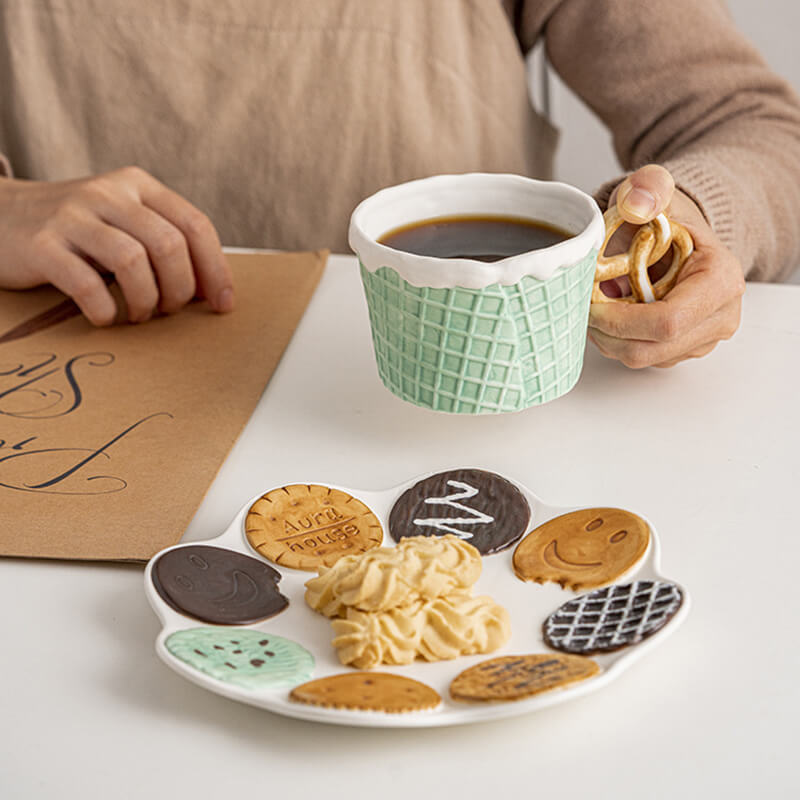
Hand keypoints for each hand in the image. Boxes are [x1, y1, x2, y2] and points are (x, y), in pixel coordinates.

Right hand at [0, 166, 233, 324]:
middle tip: (168, 311)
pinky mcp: (41, 244)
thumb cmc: (78, 232)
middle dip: (180, 290)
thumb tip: (214, 291)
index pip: (195, 225)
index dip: (216, 270)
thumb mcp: (125, 223)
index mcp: (138, 185)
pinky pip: (86, 283)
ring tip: (137, 315)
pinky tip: (104, 316)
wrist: (0, 216)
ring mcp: (71, 215)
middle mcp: (108, 193)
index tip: (222, 305)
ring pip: (133, 261)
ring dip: (145, 301)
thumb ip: (166, 245)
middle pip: (169, 245)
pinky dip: (104, 309)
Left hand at [588, 164, 744, 367]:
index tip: (591, 303)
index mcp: (721, 280)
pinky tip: (611, 313)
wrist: (679, 236)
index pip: (667, 321)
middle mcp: (720, 316)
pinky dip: (616, 341)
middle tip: (583, 306)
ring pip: (642, 358)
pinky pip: (642, 358)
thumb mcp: (654, 191)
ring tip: (597, 304)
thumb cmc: (666, 218)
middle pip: (651, 348)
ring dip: (608, 337)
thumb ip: (647, 187)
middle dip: (607, 332)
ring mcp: (703, 339)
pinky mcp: (683, 350)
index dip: (621, 320)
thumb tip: (636, 205)